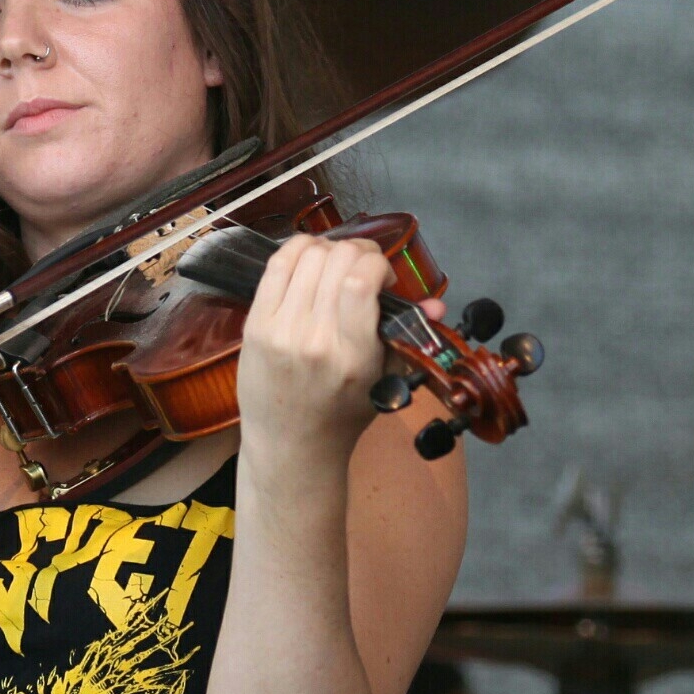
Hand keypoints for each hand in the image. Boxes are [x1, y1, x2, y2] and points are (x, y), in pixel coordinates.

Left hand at [236, 234, 395, 455]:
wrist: (291, 444)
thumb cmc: (342, 413)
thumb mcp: (384, 380)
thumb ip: (408, 336)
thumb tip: (437, 304)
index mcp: (352, 356)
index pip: (360, 282)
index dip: (377, 263)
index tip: (382, 276)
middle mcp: (314, 340)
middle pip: (335, 260)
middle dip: (358, 252)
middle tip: (363, 266)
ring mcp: (280, 330)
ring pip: (306, 256)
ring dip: (329, 249)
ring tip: (337, 265)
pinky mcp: (255, 325)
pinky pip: (275, 266)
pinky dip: (296, 250)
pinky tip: (309, 258)